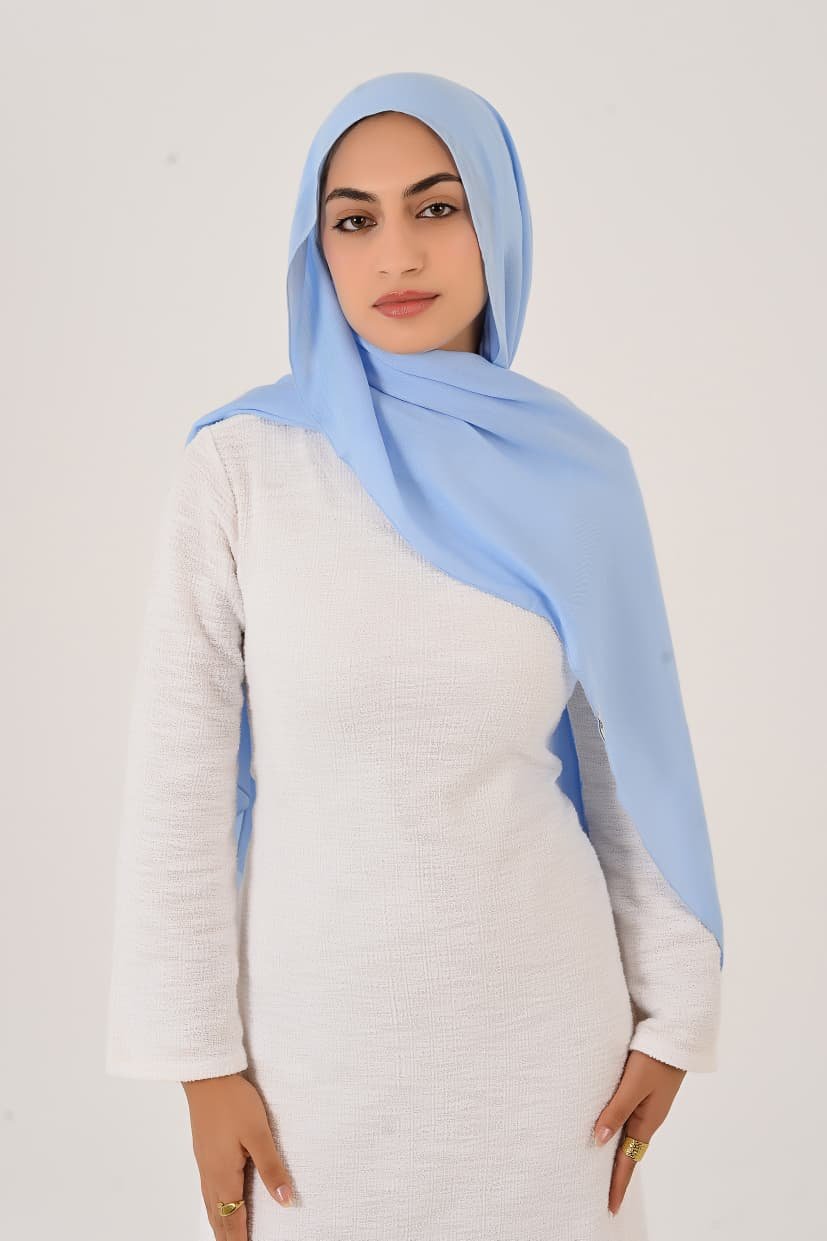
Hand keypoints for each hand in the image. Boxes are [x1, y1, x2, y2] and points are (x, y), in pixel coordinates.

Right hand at [182, 1072, 295, 1237]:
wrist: (207, 1077)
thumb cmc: (232, 1102)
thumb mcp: (259, 1133)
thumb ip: (271, 1168)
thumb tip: (285, 1200)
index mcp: (224, 1175)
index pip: (232, 1219)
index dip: (240, 1239)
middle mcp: (210, 1174)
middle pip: (218, 1217)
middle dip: (227, 1238)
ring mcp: (204, 1164)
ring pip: (211, 1205)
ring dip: (220, 1224)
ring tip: (227, 1238)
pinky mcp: (204, 1153)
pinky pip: (208, 1190)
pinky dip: (214, 1206)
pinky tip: (218, 1203)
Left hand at [592, 1049, 685, 1215]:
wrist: (677, 1035)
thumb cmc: (654, 1058)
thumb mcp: (633, 1084)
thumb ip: (616, 1110)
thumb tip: (598, 1140)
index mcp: (647, 1121)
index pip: (629, 1161)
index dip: (618, 1183)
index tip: (610, 1208)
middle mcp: (649, 1117)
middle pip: (630, 1152)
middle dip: (618, 1175)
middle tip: (604, 1196)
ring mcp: (649, 1105)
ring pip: (630, 1136)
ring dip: (618, 1154)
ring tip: (604, 1170)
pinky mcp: (646, 1092)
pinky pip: (630, 1120)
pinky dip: (620, 1132)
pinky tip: (612, 1131)